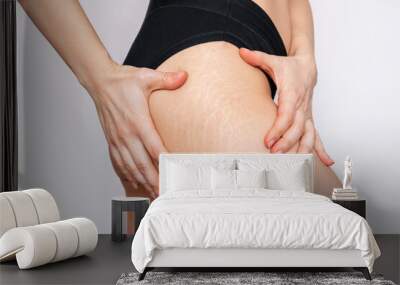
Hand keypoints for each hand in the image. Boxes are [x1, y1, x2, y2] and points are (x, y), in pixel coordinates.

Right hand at [86, 63, 187, 198]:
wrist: (100, 81)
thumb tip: (184, 76)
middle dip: (154, 181)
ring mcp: (118, 139)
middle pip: (142, 164)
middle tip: (165, 194)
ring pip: (130, 166)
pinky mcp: (111, 141)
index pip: (154, 147)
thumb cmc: (123, 81)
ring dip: (142, 182)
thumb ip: (166, 79)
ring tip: (153, 194)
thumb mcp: (147, 77)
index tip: (175, 175)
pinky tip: (134, 183)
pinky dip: (127, 175)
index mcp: (138, 121)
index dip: (165, 163)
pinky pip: (118, 162)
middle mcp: (127, 134)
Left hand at [239, 48, 333, 165]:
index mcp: (292, 93)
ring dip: (302, 150)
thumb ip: (256, 57)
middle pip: (297, 128)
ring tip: (295, 166)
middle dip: (287, 143)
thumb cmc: (289, 66)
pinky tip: (326, 162)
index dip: (278, 129)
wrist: (307, 66)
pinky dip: (321, 149)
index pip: (286, 114)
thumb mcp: (273, 60)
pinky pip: (316, 136)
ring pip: (309, 134)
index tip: (268, 141)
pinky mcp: (308, 119)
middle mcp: (302, 106)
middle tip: (274, 155)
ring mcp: (307, 114)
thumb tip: (241, 52)